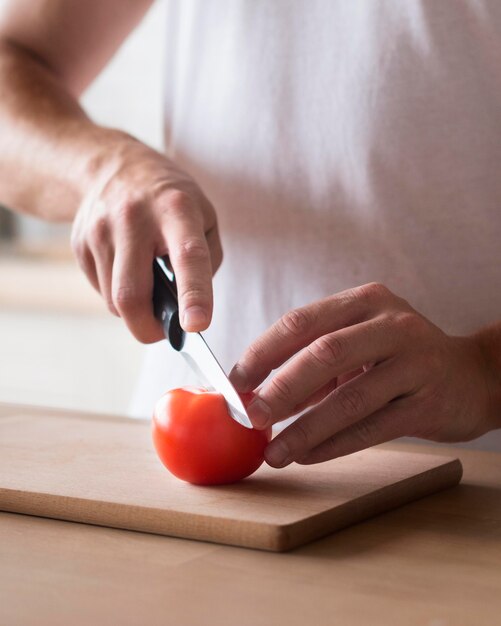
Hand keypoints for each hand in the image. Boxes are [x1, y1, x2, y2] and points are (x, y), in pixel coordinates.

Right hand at [71, 135, 221, 341]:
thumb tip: (187, 308)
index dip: (193, 294)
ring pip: (114, 300)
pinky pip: (100, 290)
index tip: (196, 325)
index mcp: (177, 210)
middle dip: (147, 328)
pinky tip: (127, 270)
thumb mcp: (203, 215)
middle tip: (162, 333)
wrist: (110, 166)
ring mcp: (101, 230)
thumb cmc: (170, 200)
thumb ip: (204, 260)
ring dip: (133, 310)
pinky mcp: (80, 243)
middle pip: (131, 294)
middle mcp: (134, 218)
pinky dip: (117, 294)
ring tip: (147, 285)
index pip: (188, 256)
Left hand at [230, 283, 498, 466]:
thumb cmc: (400, 358)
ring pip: (349, 398)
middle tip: (250, 417)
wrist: (471, 376)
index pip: (301, 321)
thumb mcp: (360, 342)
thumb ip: (314, 362)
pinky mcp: (428, 402)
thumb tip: (255, 392)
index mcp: (364, 301)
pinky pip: (372, 428)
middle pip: (324, 354)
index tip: (235, 382)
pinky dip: (334, 445)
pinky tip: (308, 456)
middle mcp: (391, 324)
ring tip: (274, 452)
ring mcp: (414, 362)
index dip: (262, 352)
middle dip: (280, 389)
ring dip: (305, 428)